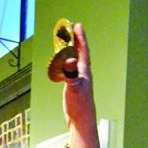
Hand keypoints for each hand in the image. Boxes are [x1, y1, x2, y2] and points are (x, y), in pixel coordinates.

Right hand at [61, 24, 98, 143]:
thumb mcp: (74, 87)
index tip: (77, 25)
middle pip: (79, 53)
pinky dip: (65, 64)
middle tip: (71, 29)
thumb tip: (69, 61)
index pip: (83, 50)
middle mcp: (83, 74)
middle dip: (75, 41)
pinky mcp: (73, 87)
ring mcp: (78, 81)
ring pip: (74, 61)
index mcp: (85, 72)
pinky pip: (69, 70)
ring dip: (70, 51)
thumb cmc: (80, 105)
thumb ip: (71, 73)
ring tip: (66, 42)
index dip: (80, 37)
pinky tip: (62, 64)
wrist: (81, 122)